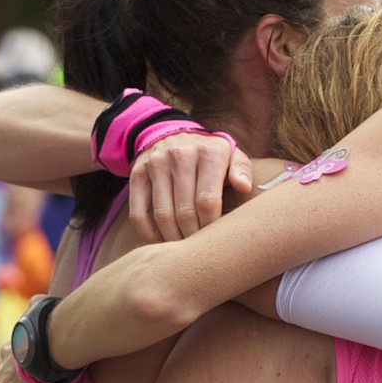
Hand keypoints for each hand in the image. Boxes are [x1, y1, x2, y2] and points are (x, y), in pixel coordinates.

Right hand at [129, 131, 252, 242]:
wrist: (172, 132)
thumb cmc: (209, 154)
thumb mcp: (231, 154)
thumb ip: (241, 170)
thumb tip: (244, 188)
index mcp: (208, 153)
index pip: (207, 200)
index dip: (210, 226)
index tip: (214, 239)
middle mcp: (180, 155)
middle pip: (185, 211)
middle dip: (193, 236)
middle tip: (199, 250)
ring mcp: (155, 164)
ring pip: (162, 215)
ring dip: (173, 238)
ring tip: (183, 249)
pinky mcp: (137, 174)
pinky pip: (138, 213)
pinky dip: (149, 234)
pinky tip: (161, 241)